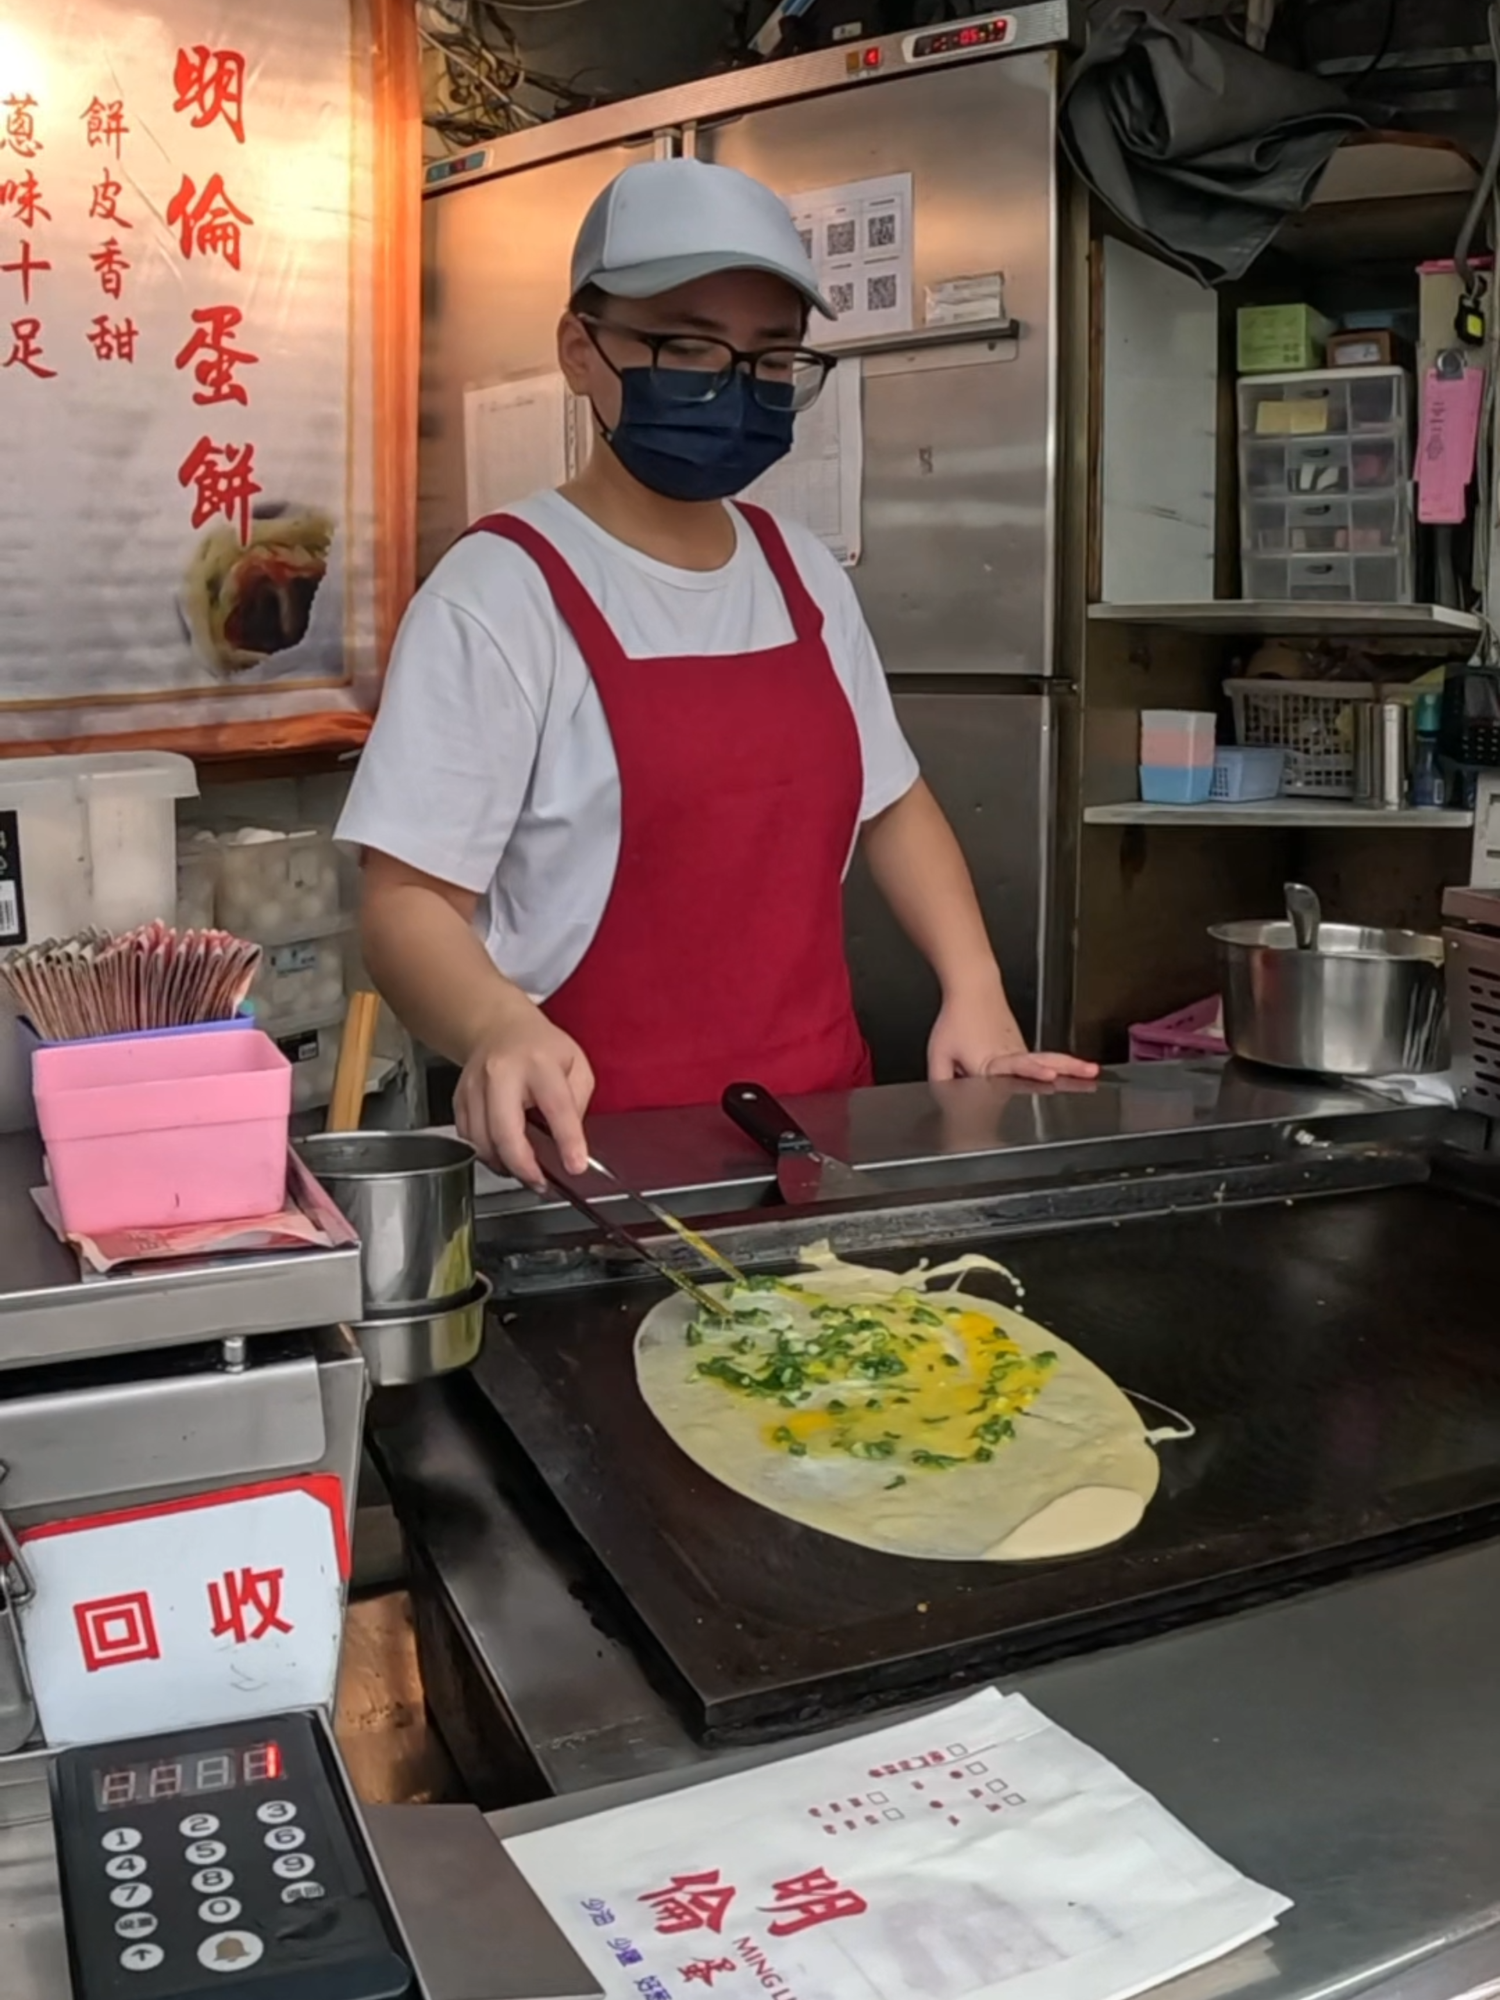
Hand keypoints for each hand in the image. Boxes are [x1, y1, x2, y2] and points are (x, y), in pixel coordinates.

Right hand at [453, 993, 594, 1186]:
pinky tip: (504, 1156)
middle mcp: (501, 1074)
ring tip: (525, 1171)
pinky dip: (487, 1154)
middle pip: (505, 1131)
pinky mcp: (459, 1099)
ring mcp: (475, 1087)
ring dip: (504, 1165)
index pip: (556, 1107)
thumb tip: (571, 1141)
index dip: (567, 1141)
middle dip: (523, 1166)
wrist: (499, 1028)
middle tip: (540, 1182)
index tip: (576, 1165)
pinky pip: (469, 1139)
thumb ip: (577, 1102)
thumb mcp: (575, 1064)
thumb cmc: (540, 1047)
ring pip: (482, 1141)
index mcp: (539, 1063)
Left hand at [928, 976, 1098, 1085]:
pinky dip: (1064, 1063)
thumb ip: (941, 1080)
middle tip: (1083, 1074)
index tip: (1047, 1073)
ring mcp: (1019, 1050)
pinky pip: (1045, 1058)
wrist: (974, 988)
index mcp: (987, 1061)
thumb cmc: (958, 1018)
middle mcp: (1008, 1056)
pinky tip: (1080, 1070)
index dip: (1031, 1070)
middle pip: (1036, 1065)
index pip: (1010, 1069)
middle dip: (1056, 1072)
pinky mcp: (1023, 1048)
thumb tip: (946, 1099)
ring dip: (1071, 1065)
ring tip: (1091, 1070)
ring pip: (1047, 1060)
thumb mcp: (939, 1054)